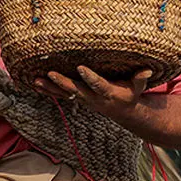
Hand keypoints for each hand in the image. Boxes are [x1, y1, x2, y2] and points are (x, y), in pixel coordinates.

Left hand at [33, 66, 152, 117]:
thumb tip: (147, 69)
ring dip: (49, 88)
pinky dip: (47, 90)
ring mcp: (82, 99)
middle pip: (75, 90)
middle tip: (50, 74)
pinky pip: (59, 95)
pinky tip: (33, 83)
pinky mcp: (76, 98)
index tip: (81, 67)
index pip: (98, 85)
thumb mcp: (137, 89)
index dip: (90, 78)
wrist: (122, 112)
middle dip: (62, 83)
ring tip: (35, 80)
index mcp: (107, 93)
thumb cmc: (129, 95)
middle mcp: (92, 98)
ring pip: (63, 94)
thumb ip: (140, 79)